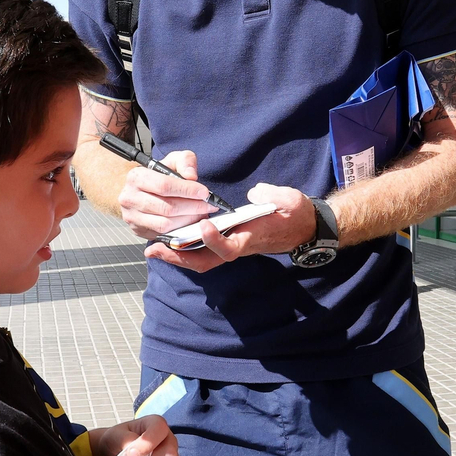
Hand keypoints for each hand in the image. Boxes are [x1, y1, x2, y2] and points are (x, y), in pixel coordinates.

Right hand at [118, 151, 216, 239]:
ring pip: (165, 224)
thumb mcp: (172, 160)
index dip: (187, 190)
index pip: (164, 186)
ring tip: (201, 213)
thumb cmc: (157, 176)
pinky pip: (163, 234)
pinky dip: (180, 229)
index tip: (204, 193)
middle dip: (192, 207)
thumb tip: (191, 175)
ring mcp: (132, 216)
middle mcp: (130, 197)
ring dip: (188, 220)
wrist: (138, 191)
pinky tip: (190, 222)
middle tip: (208, 206)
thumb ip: (185, 161)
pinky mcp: (138, 230)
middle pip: (167, 207)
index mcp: (136, 177)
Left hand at [144, 183, 315, 272]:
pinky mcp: (227, 243)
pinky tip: (168, 242)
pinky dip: (184, 250)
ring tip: (154, 249)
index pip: (232, 247)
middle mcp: (240, 246)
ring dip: (178, 256)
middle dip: (181, 258)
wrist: (301, 227)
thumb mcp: (289, 199)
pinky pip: (202, 252)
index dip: (216, 241)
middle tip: (156, 249)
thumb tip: (253, 194)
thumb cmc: (294, 213)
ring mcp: (232, 247)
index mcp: (253, 237)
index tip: (203, 227)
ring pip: (202, 260)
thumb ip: (271, 195)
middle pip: (207, 261)